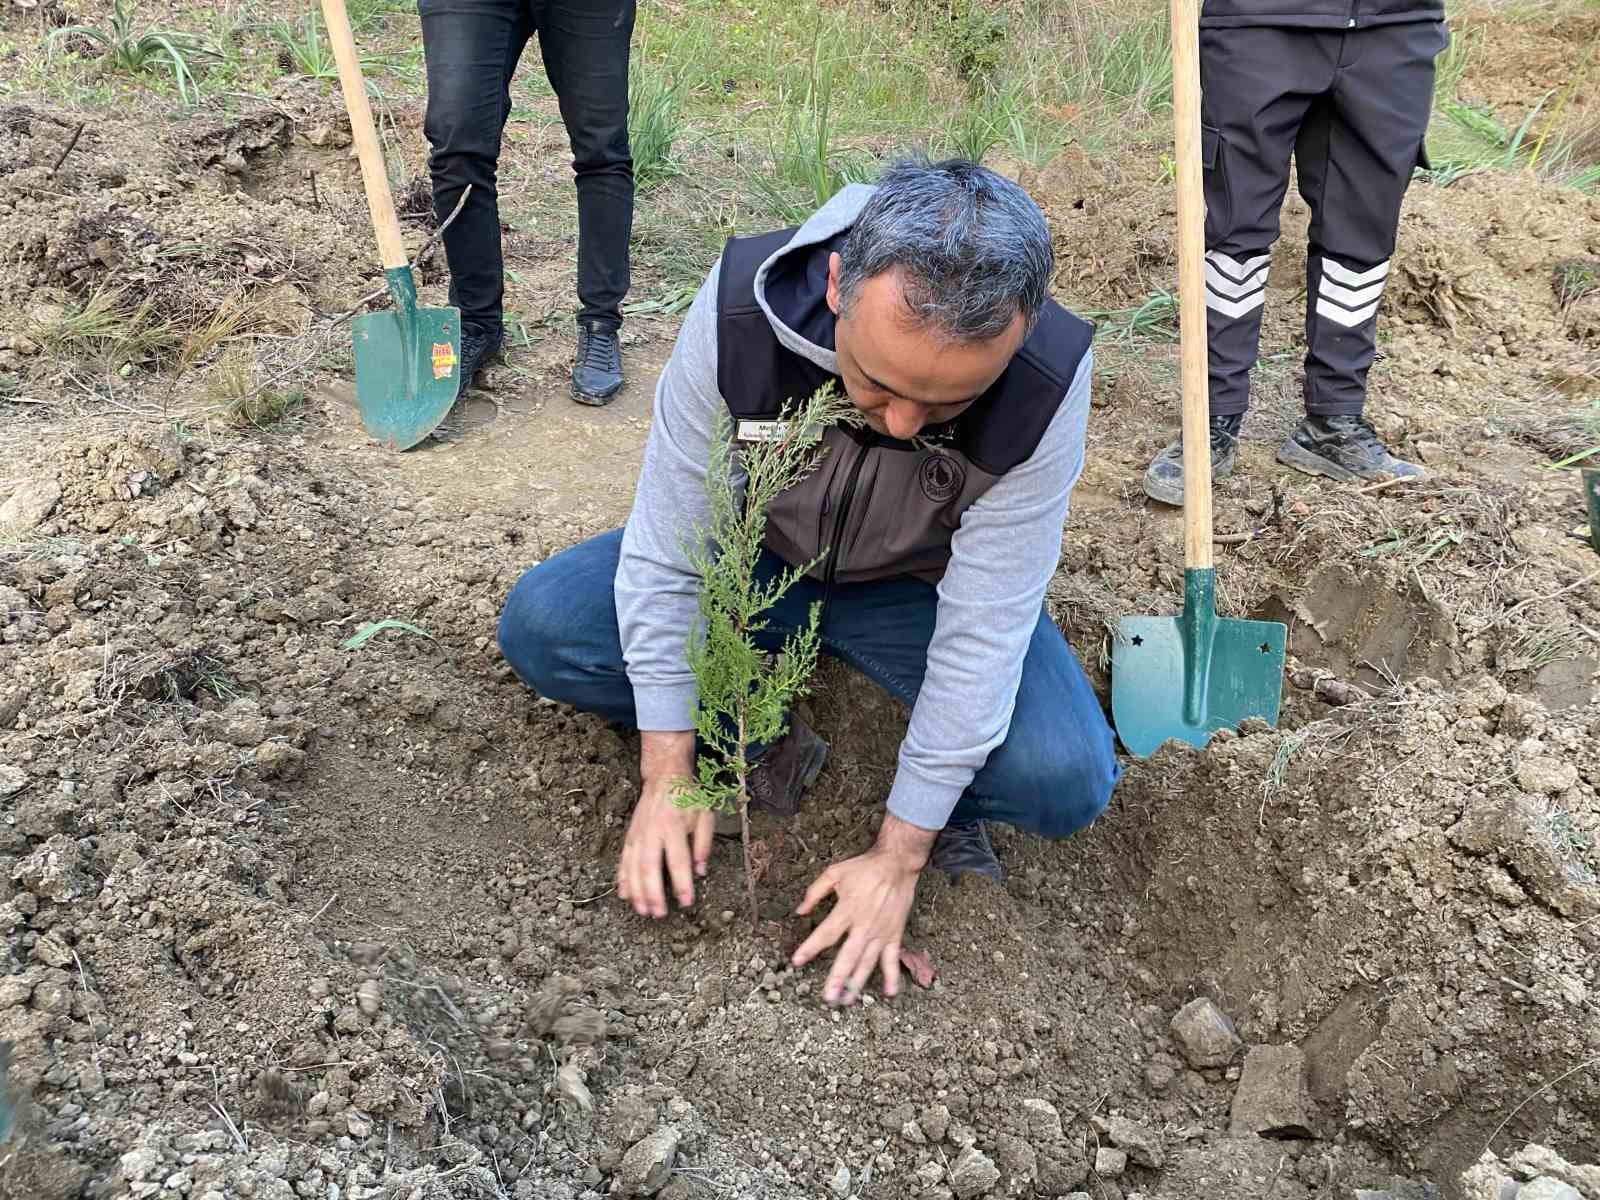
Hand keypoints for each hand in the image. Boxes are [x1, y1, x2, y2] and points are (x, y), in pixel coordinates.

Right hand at [616, 732, 712, 918]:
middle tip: (659, 914)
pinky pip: (623, 861)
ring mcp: (638, 835)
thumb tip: (700, 872)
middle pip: (649, 867)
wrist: (665, 778)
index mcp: (674, 827)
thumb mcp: (705, 817)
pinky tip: (625, 896)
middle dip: (653, 893)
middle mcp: (652, 832)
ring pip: (633, 867)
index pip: (678, 861)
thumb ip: (704, 845)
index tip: (686, 903)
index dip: (682, 883)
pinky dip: (622, 879)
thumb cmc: (688, 798)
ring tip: (643, 911)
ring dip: (637, 891)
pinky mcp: (629, 836)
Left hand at [791, 813, 935, 1004]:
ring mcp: (881, 932)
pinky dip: (892, 976)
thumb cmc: (864, 868)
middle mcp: (864, 925)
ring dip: (858, 983)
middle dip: (838, 978)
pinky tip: (889, 993)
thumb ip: (815, 892)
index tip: (796, 962)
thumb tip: (800, 911)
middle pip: (848, 956)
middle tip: (828, 998)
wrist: (897, 864)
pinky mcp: (894, 934)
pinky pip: (893, 959)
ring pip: (868, 962)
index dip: (810, 948)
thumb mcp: (835, 872)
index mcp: (848, 909)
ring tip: (848, 1001)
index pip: (826, 933)